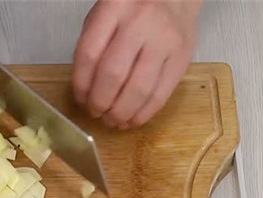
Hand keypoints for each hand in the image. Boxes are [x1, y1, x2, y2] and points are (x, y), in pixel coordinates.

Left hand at [72, 0, 200, 128]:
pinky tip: (133, 119)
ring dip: (121, 112)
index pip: (89, 54)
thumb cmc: (135, 6)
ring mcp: (164, 41)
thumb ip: (93, 44)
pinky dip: (144, 113)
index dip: (81, 84)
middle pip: (113, 74)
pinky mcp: (182, 58)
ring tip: (113, 120)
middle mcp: (140, 23)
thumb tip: (85, 88)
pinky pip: (161, 93)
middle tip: (96, 112)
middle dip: (100, 102)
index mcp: (114, 8)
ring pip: (138, 89)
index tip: (80, 98)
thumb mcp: (105, 12)